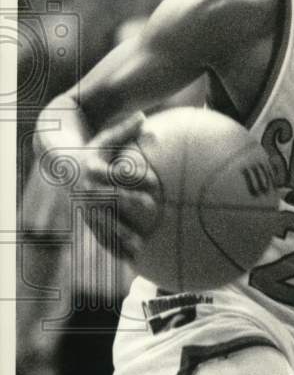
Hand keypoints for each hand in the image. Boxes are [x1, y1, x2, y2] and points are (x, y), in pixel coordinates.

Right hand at [73, 113, 159, 261]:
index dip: (134, 176)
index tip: (154, 181)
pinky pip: (99, 236)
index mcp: (93, 168)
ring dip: (120, 233)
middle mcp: (87, 189)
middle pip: (110, 197)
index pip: (116, 173)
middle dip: (129, 202)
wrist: (60, 167)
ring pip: (103, 221)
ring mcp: (85, 206)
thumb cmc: (89, 150)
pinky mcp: (85, 219)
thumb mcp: (103, 139)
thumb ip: (123, 129)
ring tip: (139, 245)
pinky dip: (112, 247)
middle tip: (151, 207)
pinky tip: (128, 259)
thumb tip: (144, 115)